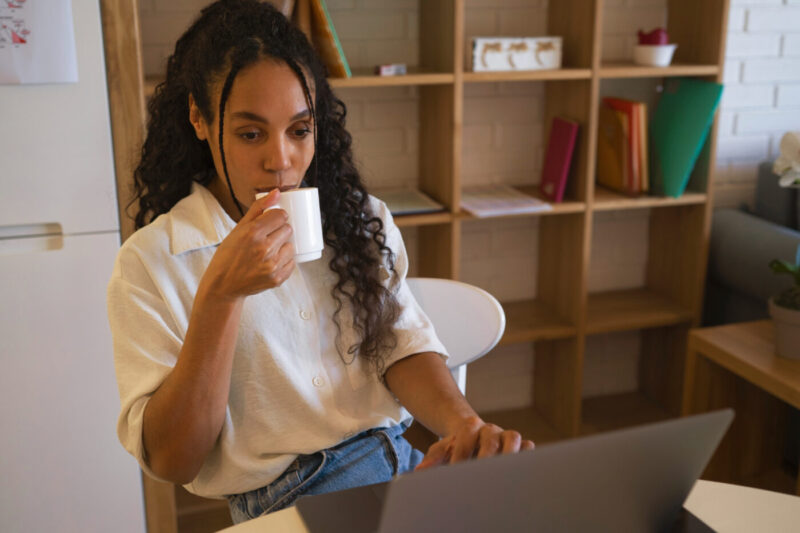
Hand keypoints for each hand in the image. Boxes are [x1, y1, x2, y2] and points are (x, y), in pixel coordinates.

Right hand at [199, 189, 295, 300]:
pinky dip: (284, 261)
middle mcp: (263, 249)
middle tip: (268, 237)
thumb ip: (258, 208)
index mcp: (252, 233)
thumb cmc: (229, 254)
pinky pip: (291, 263)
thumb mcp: (238, 228)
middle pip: (287, 229)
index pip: (281, 215)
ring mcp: (271, 265)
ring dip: (283, 247)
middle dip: (280, 231)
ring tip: (269, 251)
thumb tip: (277, 192)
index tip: (272, 221)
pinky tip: (271, 262)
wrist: (223, 285)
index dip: (277, 217)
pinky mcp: (277, 279)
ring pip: (291, 246)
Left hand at [415, 416, 534, 470]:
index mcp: (470, 426)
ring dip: (510, 454)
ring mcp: (506, 435)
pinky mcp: (520, 445)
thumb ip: (433, 458)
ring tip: (503, 474)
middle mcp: (490, 429)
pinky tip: (518, 474)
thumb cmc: (457, 446)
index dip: (462, 451)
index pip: (467, 434)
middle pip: (491, 437)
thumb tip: (420, 471)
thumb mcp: (443, 449)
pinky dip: (526, 457)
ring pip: (514, 438)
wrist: (473, 436)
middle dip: (486, 455)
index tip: (456, 469)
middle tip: (481, 473)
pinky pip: (528, 446)